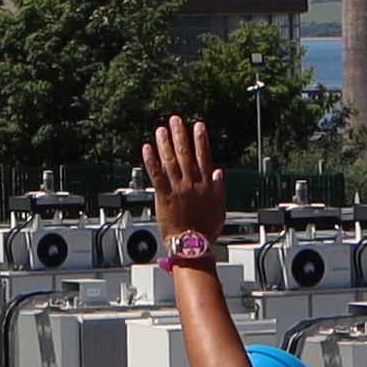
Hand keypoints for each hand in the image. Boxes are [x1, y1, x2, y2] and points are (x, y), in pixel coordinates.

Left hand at [140, 117, 225, 242]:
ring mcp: (178, 189)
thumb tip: (217, 172)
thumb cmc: (205, 230)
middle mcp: (192, 184)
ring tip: (161, 129)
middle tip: (175, 120)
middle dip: (180, 135)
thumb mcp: (218, 208)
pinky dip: (151, 161)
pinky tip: (147, 149)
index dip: (201, 140)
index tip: (198, 126)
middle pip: (185, 154)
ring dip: (165, 143)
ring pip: (170, 161)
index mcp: (206, 185)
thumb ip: (218, 189)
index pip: (204, 157)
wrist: (192, 245)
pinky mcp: (164, 196)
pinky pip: (157, 175)